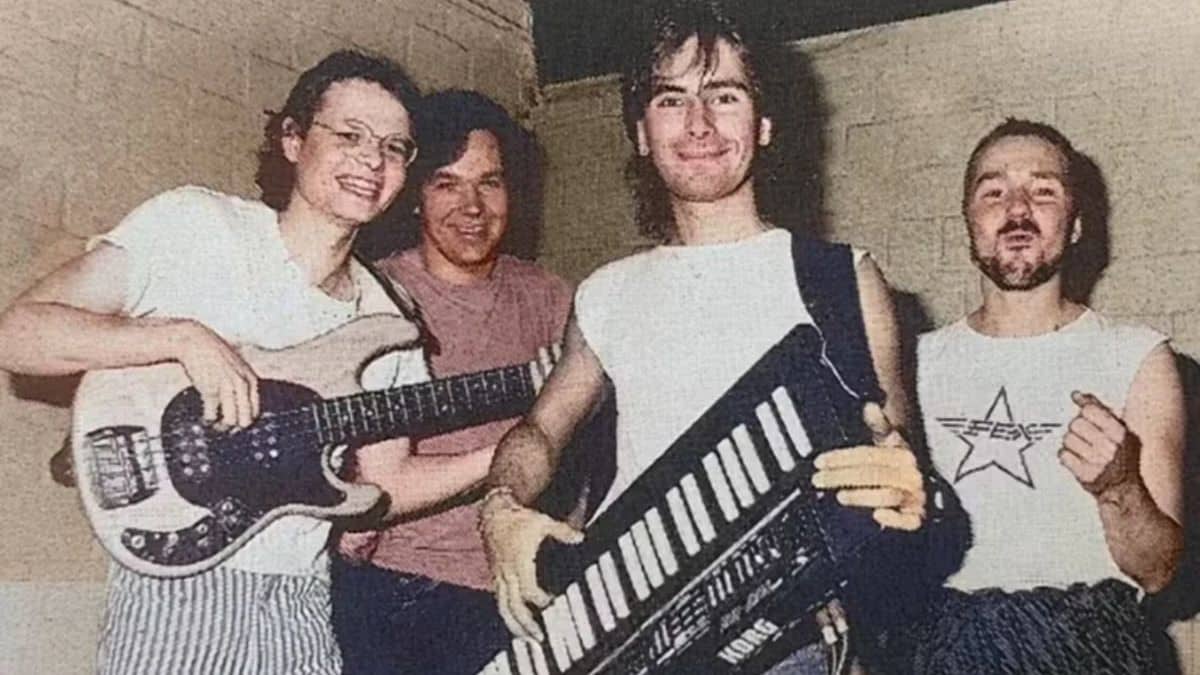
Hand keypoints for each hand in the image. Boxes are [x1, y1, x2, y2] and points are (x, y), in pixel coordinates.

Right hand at [170, 320, 259, 429]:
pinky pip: (212, 415)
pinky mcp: (209, 390)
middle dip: (237, 428)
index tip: (239, 425)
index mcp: (251, 379)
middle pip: (246, 419)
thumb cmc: (215, 356)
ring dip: (222, 427)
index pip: (256, 410)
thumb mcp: (238, 367)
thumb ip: (244, 384)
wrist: (196, 341)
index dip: (248, 421)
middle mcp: (241, 384)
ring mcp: (226, 387)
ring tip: (216, 425)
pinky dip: (208, 419)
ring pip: (230, 421)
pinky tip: (206, 417)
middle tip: (228, 429)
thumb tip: (244, 407)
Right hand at [480, 490, 582, 639]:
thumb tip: (580, 537)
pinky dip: (509, 616)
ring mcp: (499, 577)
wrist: (493, 513)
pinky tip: (518, 625)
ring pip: (503, 609)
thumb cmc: (518, 518)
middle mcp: (506, 574)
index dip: (541, 600)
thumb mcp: (542, 521)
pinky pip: (500, 602)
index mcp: (518, 563)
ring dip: (516, 626)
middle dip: (526, 625)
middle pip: (513, 607)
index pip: (529, 590)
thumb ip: (563, 531)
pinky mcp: (495, 577)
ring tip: (529, 639)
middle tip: (540, 638)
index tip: (553, 602)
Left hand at [811, 402, 925, 529]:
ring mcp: (915, 497)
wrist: (935, 492)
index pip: (867, 454)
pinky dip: (895, 519)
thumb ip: (880, 426)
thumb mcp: (894, 443)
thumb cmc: (904, 467)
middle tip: (819, 480)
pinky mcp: (918, 517)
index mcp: (902, 454)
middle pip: (873, 474)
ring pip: (888, 495)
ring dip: (863, 496)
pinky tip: (878, 516)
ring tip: (840, 496)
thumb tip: (870, 406)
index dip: (841, 457)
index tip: (819, 462)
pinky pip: (910, 520)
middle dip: (842, 477)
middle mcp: (910, 474)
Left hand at [1060, 391, 1139, 496]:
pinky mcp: (1085, 474)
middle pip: (1076, 424)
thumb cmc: (1121, 458)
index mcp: (1121, 434)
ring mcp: (1098, 462)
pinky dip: (1066, 456)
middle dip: (1077, 429)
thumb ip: (1100, 410)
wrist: (1123, 489)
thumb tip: (1077, 395)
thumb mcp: (1119, 431)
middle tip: (1085, 437)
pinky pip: (1063, 455)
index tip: (1083, 413)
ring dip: (1071, 443)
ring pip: (1067, 439)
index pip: (1090, 411)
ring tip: (1082, 450)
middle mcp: (1111, 448)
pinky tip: (1076, 459)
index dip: (1083, 411)